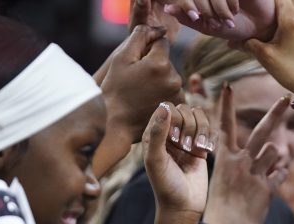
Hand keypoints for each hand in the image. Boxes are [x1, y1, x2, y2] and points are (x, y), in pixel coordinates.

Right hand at [101, 26, 183, 143]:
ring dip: (160, 80)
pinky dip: (164, 93)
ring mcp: (178, 94)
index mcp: (160, 63)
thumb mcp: (121, 58)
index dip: (148, 49)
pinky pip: (173, 91)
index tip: (137, 63)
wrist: (116, 123)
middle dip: (155, 66)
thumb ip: (140, 37)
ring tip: (142, 93)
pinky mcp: (178, 107)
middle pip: (167, 61)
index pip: (162, 42)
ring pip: (170, 76)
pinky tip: (149, 101)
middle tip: (137, 81)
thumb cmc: (115, 89)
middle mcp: (174, 78)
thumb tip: (159, 29)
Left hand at [143, 102, 212, 214]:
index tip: (174, 140)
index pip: (166, 108)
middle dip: (189, 126)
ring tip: (197, 149)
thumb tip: (164, 106)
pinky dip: (210, 137)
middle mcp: (169, 133)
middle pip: (184, 109)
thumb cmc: (165, 185)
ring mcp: (186, 138)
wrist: (183, 206)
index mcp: (153, 134)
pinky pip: (209, 128)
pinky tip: (206, 151)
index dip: (174, 119)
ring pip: (199, 115)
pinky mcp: (200, 146)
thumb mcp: (156, 160)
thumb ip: (157, 133)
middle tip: (185, 147)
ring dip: (201, 130)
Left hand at [160, 0, 275, 41]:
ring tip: (228, 19)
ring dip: (218, 7)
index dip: (189, 7)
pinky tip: (235, 10)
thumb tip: (167, 8)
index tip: (198, 19)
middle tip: (215, 23)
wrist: (260, 27)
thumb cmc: (233, 27)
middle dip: (206, 10)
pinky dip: (230, 2)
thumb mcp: (207, 27)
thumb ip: (187, 18)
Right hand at [202, 84, 290, 223]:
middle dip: (275, 112)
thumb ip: (245, 162)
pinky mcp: (266, 188)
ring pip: (275, 152)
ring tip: (260, 176)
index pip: (224, 126)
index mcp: (224, 158)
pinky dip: (279, 174)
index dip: (226, 106)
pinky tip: (268, 184)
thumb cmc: (222, 206)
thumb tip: (271, 153)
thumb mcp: (225, 179)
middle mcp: (239, 162)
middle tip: (288, 96)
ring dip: (275, 159)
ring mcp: (253, 174)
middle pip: (261, 131)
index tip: (228, 86)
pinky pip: (281, 172)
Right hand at [243, 0, 293, 93]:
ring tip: (288, 26)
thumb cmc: (291, 72)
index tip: (265, 8)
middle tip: (275, 17)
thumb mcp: (266, 57)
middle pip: (293, 0)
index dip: (270, 2)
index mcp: (292, 19)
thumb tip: (233, 41)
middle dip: (283, 5)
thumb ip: (249, 44)